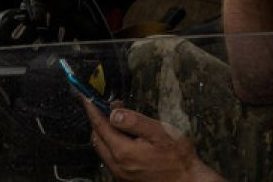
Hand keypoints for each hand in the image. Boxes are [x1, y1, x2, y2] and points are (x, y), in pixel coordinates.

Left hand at [82, 99, 222, 181]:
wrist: (185, 180)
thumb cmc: (177, 156)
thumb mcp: (160, 132)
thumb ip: (135, 122)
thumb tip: (114, 113)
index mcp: (123, 151)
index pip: (101, 127)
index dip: (93, 110)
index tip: (87, 98)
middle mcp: (117, 164)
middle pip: (97, 138)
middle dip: (98, 120)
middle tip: (108, 105)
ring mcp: (120, 172)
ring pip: (102, 148)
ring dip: (104, 132)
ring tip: (118, 118)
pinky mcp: (124, 177)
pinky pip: (110, 157)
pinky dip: (111, 143)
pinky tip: (124, 136)